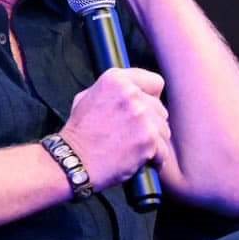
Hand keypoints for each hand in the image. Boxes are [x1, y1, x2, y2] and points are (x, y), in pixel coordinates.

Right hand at [59, 68, 170, 190]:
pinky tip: (137, 160)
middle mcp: (131, 94)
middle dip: (150, 123)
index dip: (150, 97)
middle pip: (160, 109)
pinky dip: (154, 159)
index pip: (154, 82)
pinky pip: (163, 151)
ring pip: (164, 130)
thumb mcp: (87, 97)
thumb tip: (134, 90)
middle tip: (131, 134)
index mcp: (116, 79)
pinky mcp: (148, 139)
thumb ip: (114, 90)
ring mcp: (141, 116)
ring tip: (132, 148)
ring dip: (153, 142)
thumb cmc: (79, 132)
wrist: (74, 160)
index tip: (143, 109)